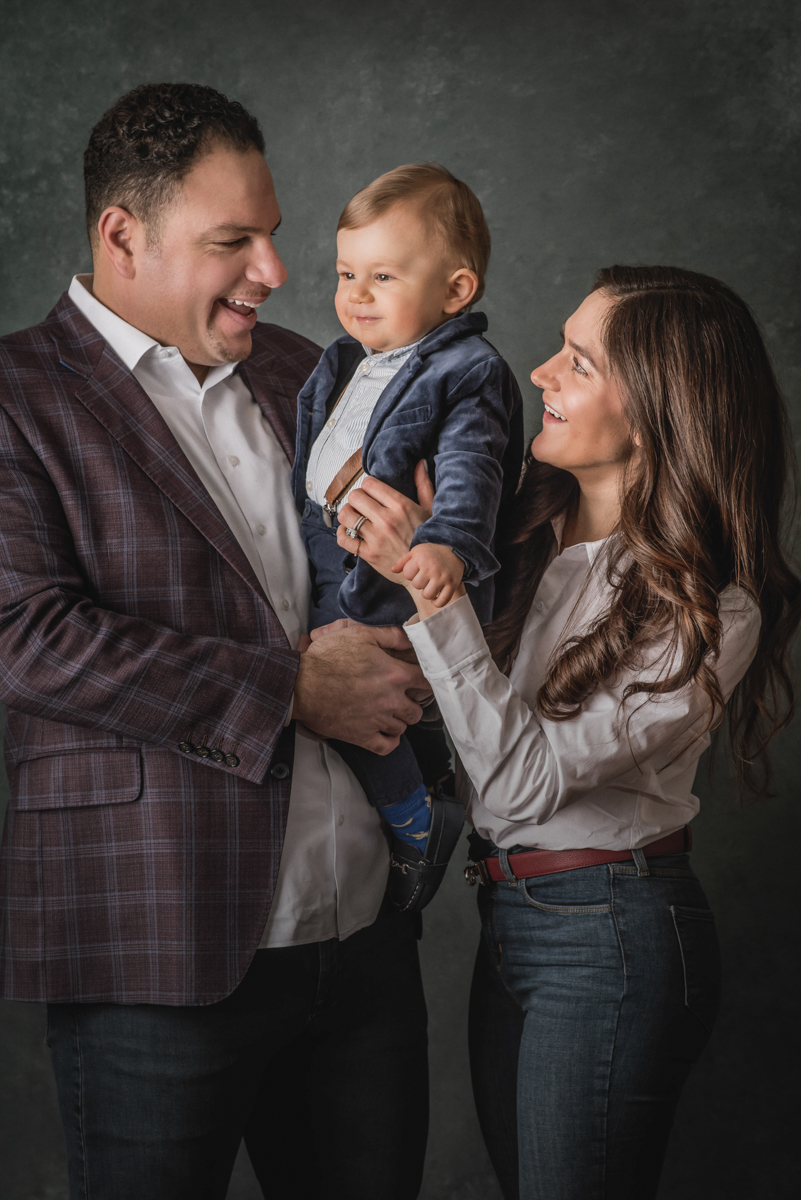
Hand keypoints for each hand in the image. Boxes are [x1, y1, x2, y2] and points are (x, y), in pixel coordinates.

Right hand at [293, 622, 427, 753]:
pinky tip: (387, 734)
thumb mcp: (360, 635)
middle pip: (417, 710)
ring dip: (399, 720)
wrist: (300, 684)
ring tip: (389, 713)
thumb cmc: (328, 658)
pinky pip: (387, 746)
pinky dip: (390, 741)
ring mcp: (378, 721)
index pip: (426, 681)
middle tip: (401, 699)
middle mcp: (391, 700)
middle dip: (411, 704)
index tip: (417, 680)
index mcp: (395, 675)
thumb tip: (410, 639)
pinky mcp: (362, 736)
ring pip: (403, 727)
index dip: (424, 680)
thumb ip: (390, 635)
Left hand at [336, 460, 434, 580]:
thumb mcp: (430, 510)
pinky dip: (342, 533)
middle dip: (356, 499)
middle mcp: (386, 520)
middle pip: (355, 497)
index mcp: (401, 506)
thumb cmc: (427, 538)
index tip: (371, 493)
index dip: (367, 486)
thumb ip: (424, 485)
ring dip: (348, 515)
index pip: (370, 484)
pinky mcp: (369, 554)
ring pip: (346, 516)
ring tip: (355, 517)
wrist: (425, 570)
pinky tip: (349, 531)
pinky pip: (343, 539)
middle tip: (362, 505)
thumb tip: (421, 463)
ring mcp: (376, 538)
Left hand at [392, 543, 464, 606]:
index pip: (407, 574)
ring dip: (427, 593)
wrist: (455, 550)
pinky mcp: (452, 584)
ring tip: (430, 586)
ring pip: (427, 595)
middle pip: (417, 585)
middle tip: (426, 576)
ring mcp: (443, 577)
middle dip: (419, 582)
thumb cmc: (432, 553)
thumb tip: (392, 570)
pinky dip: (437, 602)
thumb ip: (403, 561)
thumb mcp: (416, 552)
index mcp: (421, 558)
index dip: (410, 573)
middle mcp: (432, 568)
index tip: (418, 569)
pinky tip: (436, 596)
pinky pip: (442, 601)